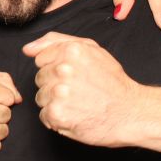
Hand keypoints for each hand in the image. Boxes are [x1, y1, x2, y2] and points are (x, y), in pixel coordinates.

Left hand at [22, 31, 139, 146]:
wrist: (132, 112)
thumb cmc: (111, 81)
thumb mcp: (90, 49)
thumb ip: (55, 41)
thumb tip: (27, 49)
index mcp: (70, 51)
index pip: (40, 59)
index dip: (55, 68)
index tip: (73, 75)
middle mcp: (63, 70)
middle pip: (40, 78)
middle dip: (55, 85)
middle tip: (79, 91)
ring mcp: (59, 93)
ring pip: (40, 97)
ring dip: (55, 102)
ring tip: (78, 103)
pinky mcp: (57, 114)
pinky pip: (44, 115)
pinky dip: (57, 119)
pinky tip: (75, 115)